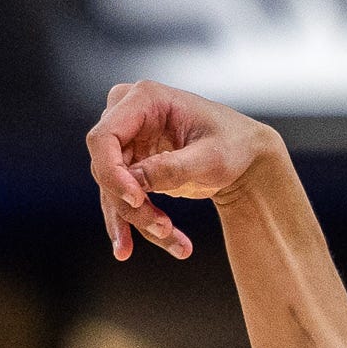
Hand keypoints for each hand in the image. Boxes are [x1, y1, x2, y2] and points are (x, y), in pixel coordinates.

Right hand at [84, 81, 283, 262]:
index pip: (103, 138)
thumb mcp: (210, 157)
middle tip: (166, 229)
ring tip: (176, 244)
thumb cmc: (232, 145)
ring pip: (113, 190)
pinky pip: (125, 200)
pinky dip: (140, 226)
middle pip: (107, 169)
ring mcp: (127, 141)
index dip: (112, 172)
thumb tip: (135, 183)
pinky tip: (155, 248)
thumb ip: (172, 168)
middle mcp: (127, 116)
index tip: (137, 200)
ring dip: (139, 222)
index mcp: (144, 99)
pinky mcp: (132, 166)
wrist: (243, 155)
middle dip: (133, 205)